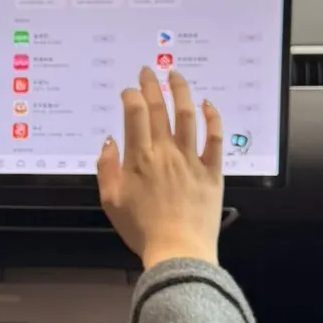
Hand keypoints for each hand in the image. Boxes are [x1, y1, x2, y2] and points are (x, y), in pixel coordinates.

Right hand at [97, 67, 223, 269]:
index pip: (134, 114)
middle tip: (149, 71)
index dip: (131, 96)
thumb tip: (109, 142)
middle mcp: (165, 152)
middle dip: (152, 85)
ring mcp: (191, 159)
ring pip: (187, 115)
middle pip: (158, 109)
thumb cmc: (142, 229)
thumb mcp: (110, 201)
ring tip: (176, 76)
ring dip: (181, 91)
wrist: (177, 250)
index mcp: (139, 158)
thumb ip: (107, 168)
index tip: (128, 91)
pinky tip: (208, 105)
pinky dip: (212, 117)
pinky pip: (214, 137)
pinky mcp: (211, 170)